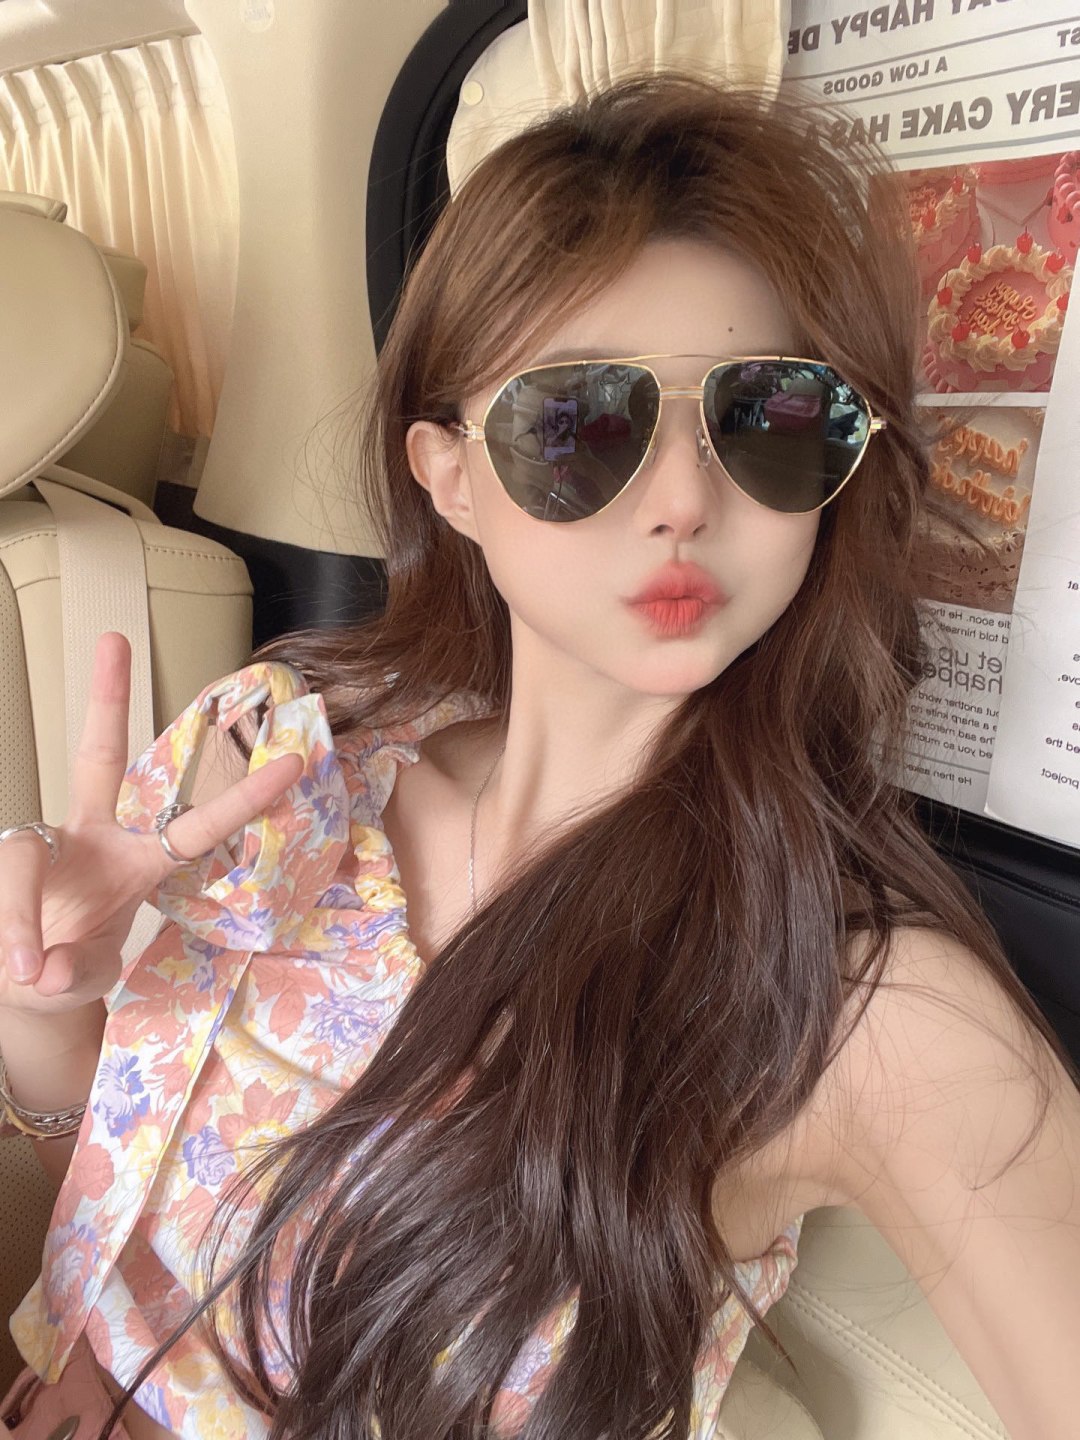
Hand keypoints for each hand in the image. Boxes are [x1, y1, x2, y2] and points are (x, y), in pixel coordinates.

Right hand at [0, 633, 302, 1014]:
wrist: (19, 984)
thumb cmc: (68, 967)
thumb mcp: (85, 977)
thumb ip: (74, 972)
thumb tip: (48, 970)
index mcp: (138, 861)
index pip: (198, 824)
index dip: (245, 796)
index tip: (292, 763)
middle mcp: (90, 836)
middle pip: (96, 757)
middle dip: (106, 698)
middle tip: (115, 637)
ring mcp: (42, 844)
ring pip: (22, 856)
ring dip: (22, 917)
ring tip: (31, 967)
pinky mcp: (7, 862)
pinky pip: (8, 892)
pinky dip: (13, 938)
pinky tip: (23, 968)